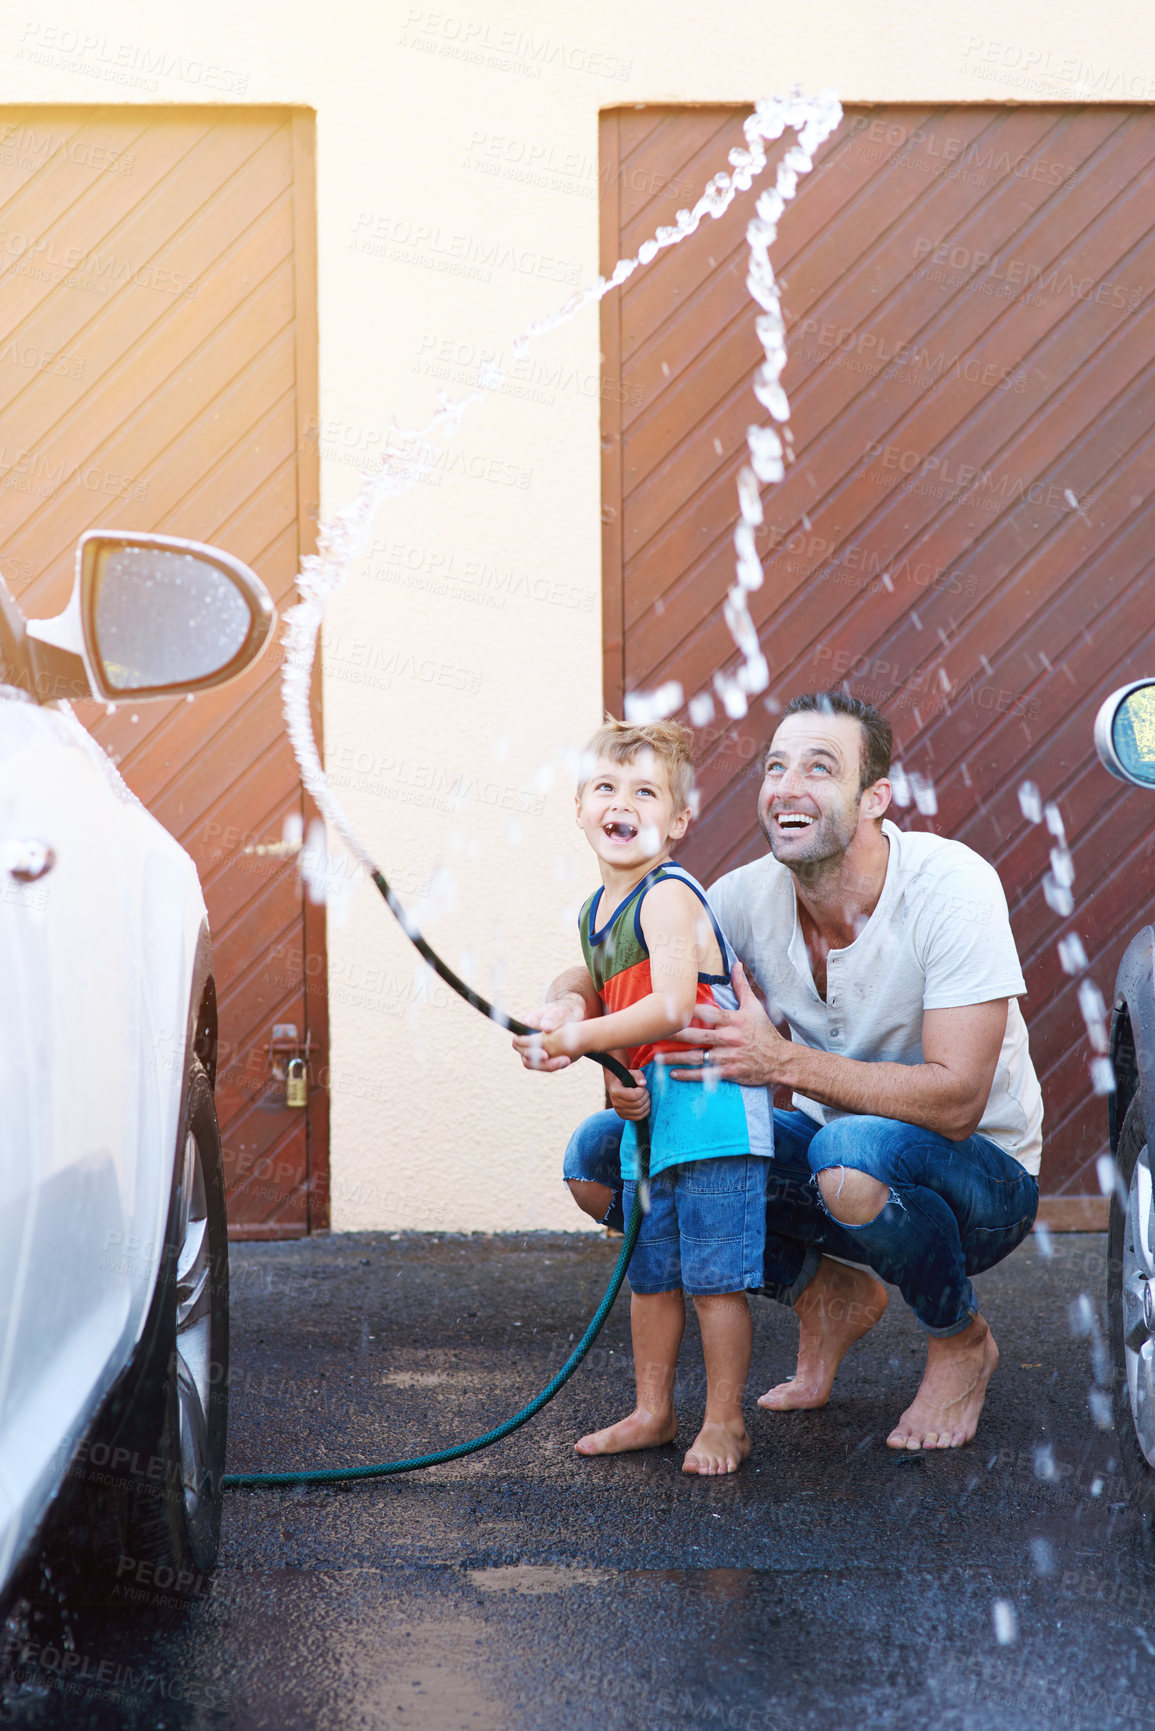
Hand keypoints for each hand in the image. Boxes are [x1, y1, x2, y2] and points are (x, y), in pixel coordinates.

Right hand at [512, 993, 587, 1071]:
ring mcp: (531, 1047)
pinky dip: (553, 1065)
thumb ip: (553, 1018)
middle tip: (555, 1059)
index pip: (519, 1039)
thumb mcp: (562, 1012)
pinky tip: (566, 1060)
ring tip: (566, 1060)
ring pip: (531, 1063)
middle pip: (523, 1053)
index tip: (545, 1053)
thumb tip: (545, 1027)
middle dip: (538, 1059)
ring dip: (546, 1065)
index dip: (530, 1048)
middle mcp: (525, 1037)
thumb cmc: (565, 1010)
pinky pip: (542, 1065)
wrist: (572, 1016)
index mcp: (527, 1023)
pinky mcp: (539, 1056)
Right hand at [607, 1068, 650, 1121]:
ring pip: (639, 1112)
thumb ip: (638, 1076)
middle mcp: (616, 1103)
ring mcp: (619, 1111)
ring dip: (647, 1104)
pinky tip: (645, 1104)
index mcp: (616, 1092)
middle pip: (637, 1104)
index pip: (633, 1096)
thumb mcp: (631, 1073)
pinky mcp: (623, 1116)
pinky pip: (638, 1118)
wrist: (616, 1087)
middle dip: (645, 1097)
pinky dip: (645, 1111)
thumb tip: (643, 1083)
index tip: (641, 1087)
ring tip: (645, 1097)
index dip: (642, 1091)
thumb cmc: (625, 1079)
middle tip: (645, 1091)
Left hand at [658, 962, 787, 1087]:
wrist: (780, 1059)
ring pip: (697, 1056)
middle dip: (674, 1035)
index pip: (707, 1013)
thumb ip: (742, 986)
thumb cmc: (764, 1032)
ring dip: (676, 1058)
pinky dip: (689, 1075)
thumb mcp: (754, 1007)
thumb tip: (737, 964)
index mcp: (733, 1020)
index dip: (688, 1011)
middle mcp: (728, 1038)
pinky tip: (673, 1074)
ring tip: (657, 1057)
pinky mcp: (729, 1072)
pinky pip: (705, 1074)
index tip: (669, 1008)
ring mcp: (727, 1056)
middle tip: (655, 1033)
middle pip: (696, 1036)